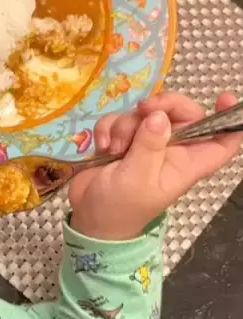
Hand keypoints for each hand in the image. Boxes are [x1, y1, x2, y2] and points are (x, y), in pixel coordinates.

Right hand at [68, 92, 242, 239]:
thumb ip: (148, 146)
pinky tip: (102, 147)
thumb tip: (159, 116)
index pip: (221, 141)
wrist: (91, 219)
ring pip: (143, 114)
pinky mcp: (120, 141)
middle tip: (143, 110)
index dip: (227, 119)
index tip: (221, 98)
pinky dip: (106, 129)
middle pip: (180, 113)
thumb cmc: (120, 208)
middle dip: (162, 105)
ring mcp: (144, 144)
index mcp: (185, 163)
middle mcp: (169, 150)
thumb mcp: (136, 179)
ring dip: (124, 125)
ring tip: (114, 150)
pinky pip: (117, 120)